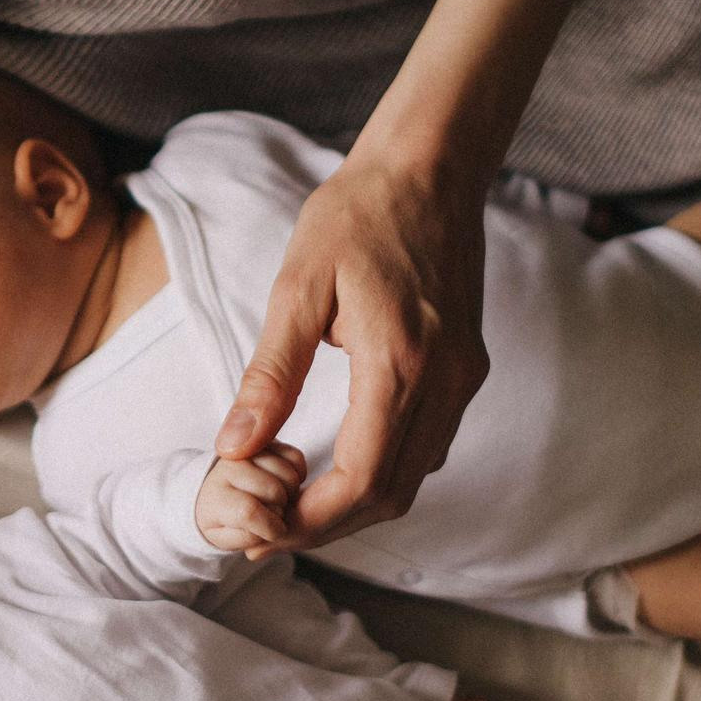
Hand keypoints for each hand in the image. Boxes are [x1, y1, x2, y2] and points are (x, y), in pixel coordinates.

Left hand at [196, 444, 307, 554]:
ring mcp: (248, 448)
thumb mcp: (225, 538)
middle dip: (281, 510)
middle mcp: (229, 466)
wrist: (212, 489)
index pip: (248, 511)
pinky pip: (295, 457)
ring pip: (288, 474)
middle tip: (272, 515)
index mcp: (215, 495)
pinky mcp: (266, 440)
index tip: (275, 533)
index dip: (270, 527)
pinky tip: (285, 484)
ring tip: (277, 500)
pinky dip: (299, 474)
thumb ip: (246, 537)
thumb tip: (272, 527)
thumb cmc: (222, 519)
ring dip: (291, 493)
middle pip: (274, 491)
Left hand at [215, 151, 488, 553]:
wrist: (430, 169)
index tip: (264, 530)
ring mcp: (464, 379)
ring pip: (414, 479)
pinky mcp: (467, 371)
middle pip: (390, 495)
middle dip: (328, 526)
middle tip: (269, 530)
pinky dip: (384, 474)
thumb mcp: (297, 287)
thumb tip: (233, 447)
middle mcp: (444, 382)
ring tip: (294, 505)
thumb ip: (270, 375)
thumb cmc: (356, 216)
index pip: (362, 480)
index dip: (312, 521)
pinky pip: (428, 448)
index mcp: (400, 363)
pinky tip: (339, 465)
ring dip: (356, 506)